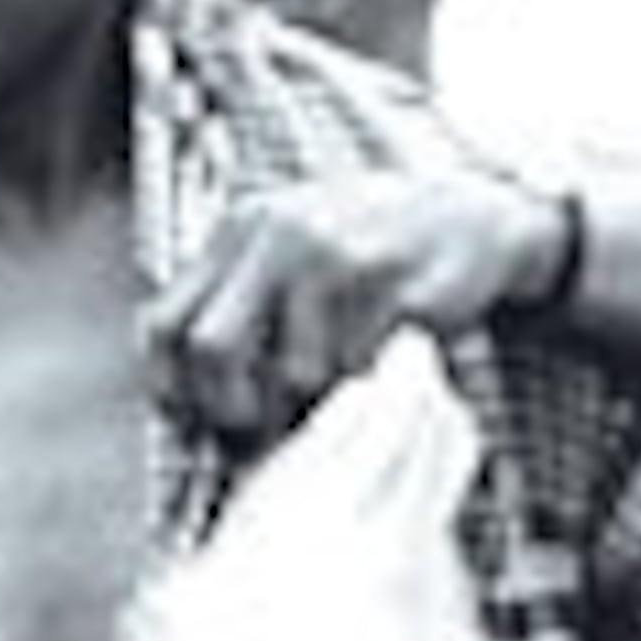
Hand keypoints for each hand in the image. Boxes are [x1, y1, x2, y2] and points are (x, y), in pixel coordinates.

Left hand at [149, 170, 561, 448]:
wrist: (477, 216)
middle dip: (231, 407)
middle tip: (262, 424)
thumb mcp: (290, 248)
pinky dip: (369, 385)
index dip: (172, 387)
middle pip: (212, 348)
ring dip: (317, 399)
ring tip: (346, 373)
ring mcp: (341, 257)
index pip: (163, 323)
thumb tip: (177, 395)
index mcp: (243, 227)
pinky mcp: (397, 288)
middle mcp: (282, 232)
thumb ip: (235, 299)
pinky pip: (359, 373)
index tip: (199, 417)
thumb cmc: (370, 254)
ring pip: (294, 373)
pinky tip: (387, 356)